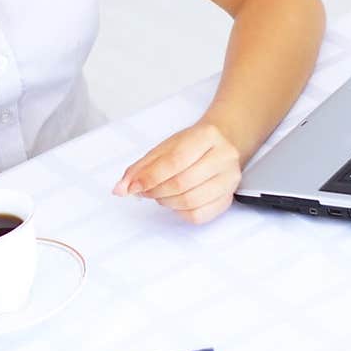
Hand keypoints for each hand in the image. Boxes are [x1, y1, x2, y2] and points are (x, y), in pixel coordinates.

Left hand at [111, 120, 241, 224]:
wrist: (222, 143)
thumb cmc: (192, 145)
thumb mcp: (164, 148)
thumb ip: (141, 167)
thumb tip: (120, 189)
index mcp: (207, 136)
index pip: (175, 161)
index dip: (150, 177)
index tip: (133, 186)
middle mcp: (224, 156)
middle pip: (182, 183)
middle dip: (155, 191)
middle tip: (144, 190)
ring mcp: (229, 179)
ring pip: (190, 201)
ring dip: (166, 202)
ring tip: (159, 193)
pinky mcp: (229, 197)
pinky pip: (199, 215)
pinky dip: (179, 212)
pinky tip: (174, 201)